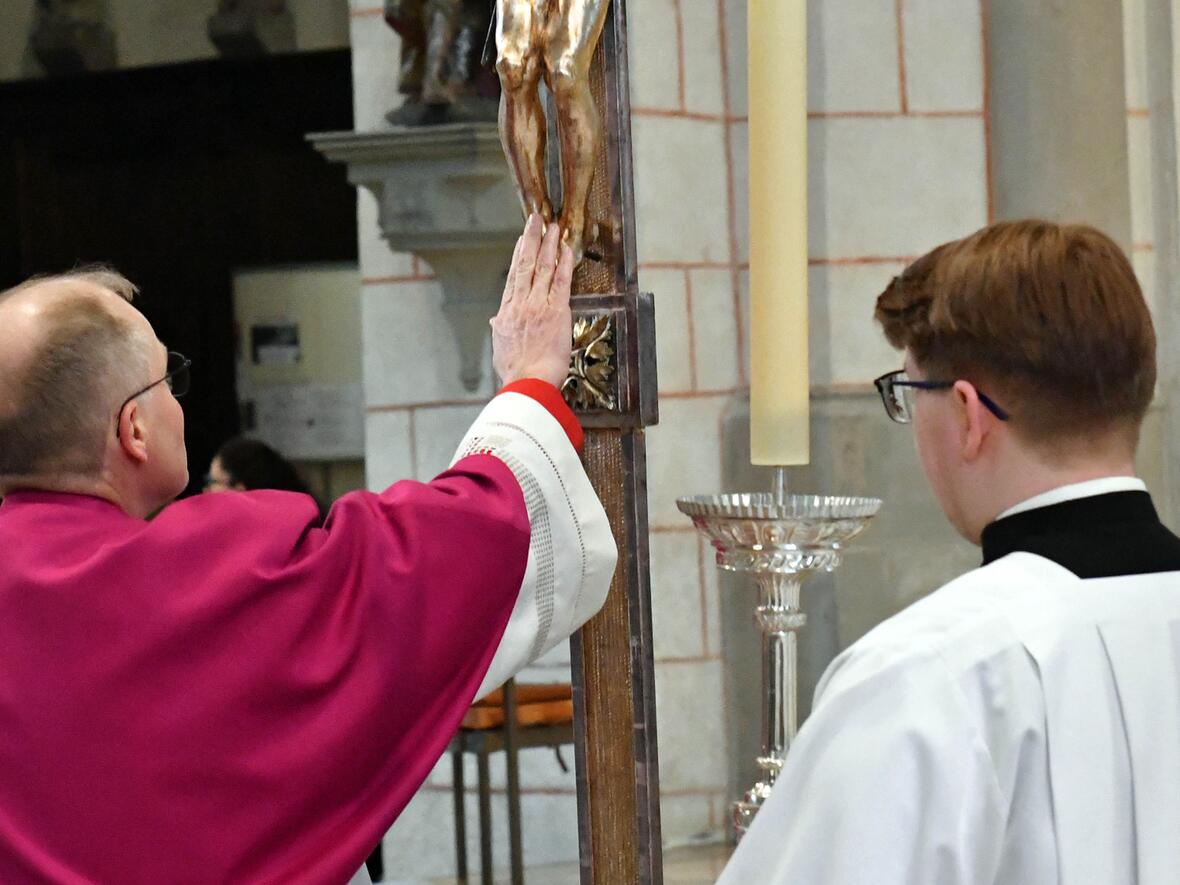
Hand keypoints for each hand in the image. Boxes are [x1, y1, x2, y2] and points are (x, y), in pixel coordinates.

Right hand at [491, 214, 574, 387]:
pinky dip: (563, 263)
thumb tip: (496, 324)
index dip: (517, 256)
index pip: (513, 278)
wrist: (527, 381)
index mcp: (507, 314)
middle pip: (525, 265)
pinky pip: (560, 281)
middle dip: (531, 240)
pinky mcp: (556, 311)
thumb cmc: (516, 372)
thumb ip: (500, 332)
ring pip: (542, 268)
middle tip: (536, 220)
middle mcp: (521, 305)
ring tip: (553, 227)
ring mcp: (538, 306)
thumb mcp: (500, 349)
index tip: (521, 241)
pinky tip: (566, 249)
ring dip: (548, 245)